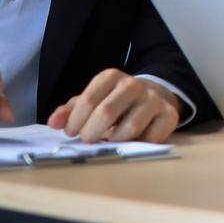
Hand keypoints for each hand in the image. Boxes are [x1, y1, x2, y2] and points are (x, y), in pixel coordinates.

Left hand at [46, 69, 181, 142]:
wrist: (155, 96)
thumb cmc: (116, 101)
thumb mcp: (93, 100)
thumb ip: (71, 111)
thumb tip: (53, 123)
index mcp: (112, 77)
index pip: (88, 100)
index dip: (75, 121)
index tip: (71, 133)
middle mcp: (134, 85)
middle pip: (107, 113)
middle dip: (91, 133)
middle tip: (87, 141)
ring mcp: (154, 99)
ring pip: (130, 128)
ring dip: (114, 141)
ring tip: (109, 142)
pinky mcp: (169, 115)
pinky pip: (151, 138)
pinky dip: (138, 145)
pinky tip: (132, 142)